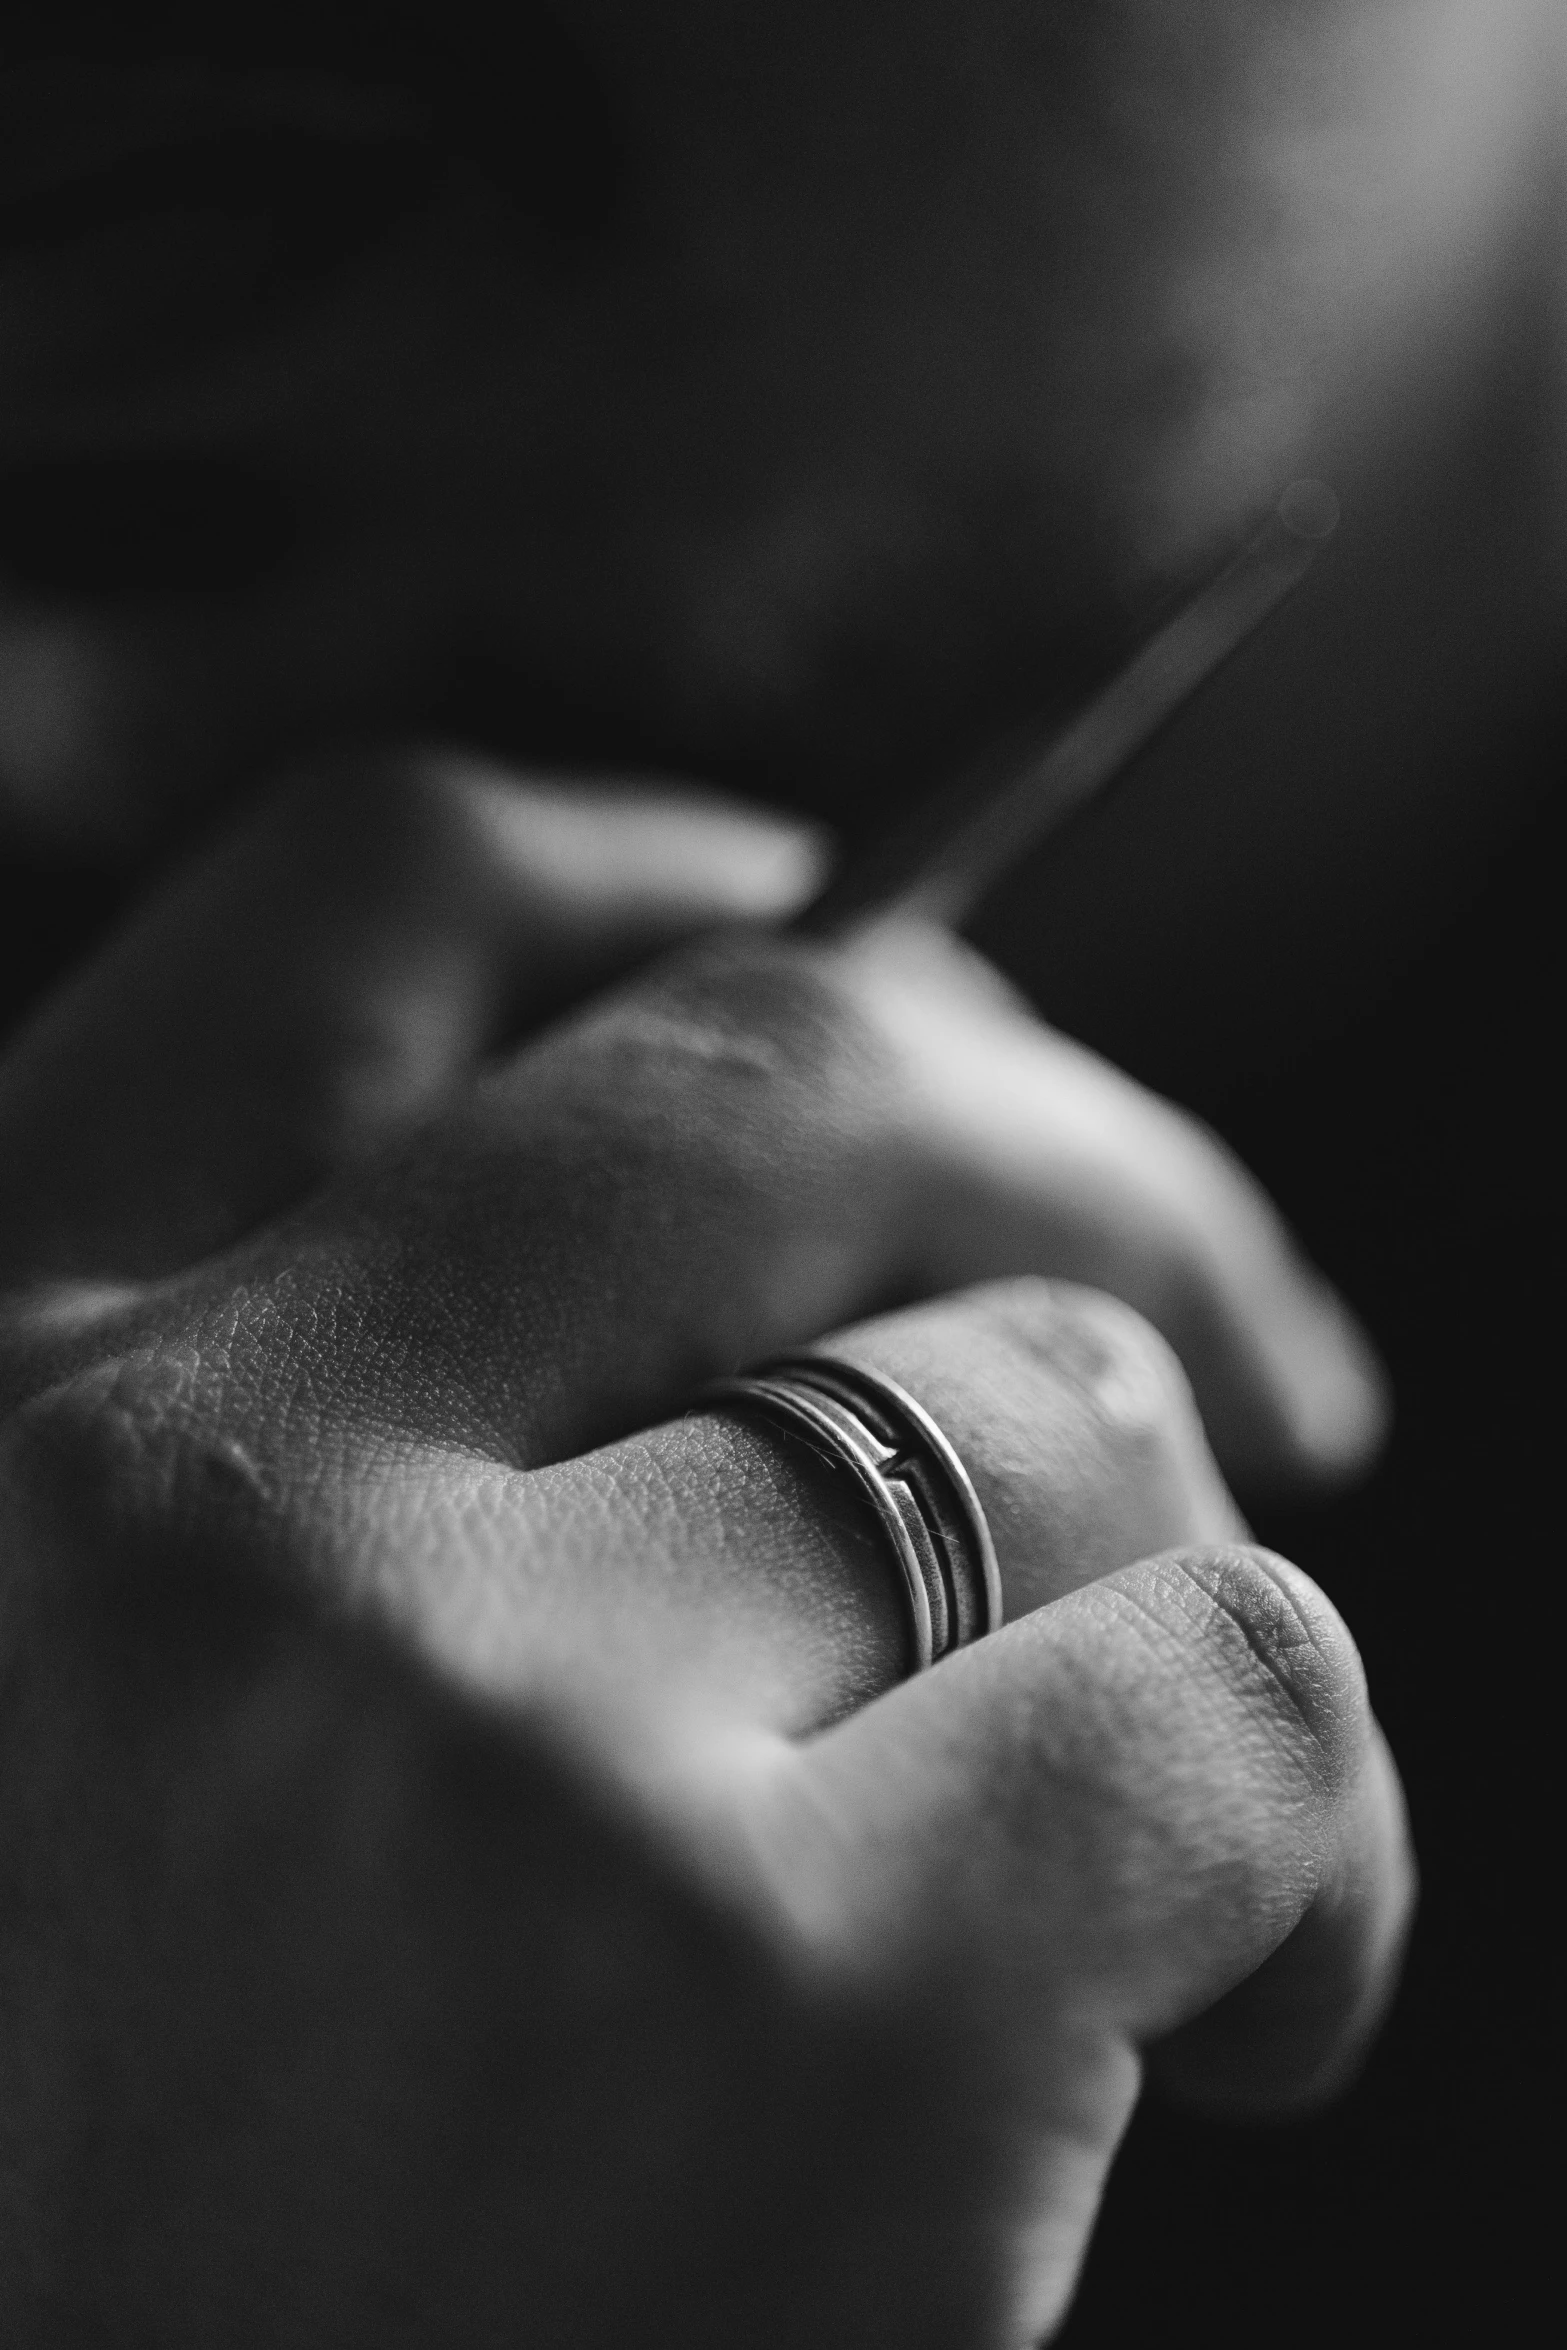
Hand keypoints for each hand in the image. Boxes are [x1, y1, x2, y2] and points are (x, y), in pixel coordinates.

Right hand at [0, 755, 1410, 2343]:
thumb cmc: (73, 2219)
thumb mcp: (53, 1727)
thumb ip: (298, 1470)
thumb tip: (722, 1309)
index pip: (376, 912)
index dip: (639, 869)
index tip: (810, 912)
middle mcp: (194, 1490)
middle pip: (800, 1077)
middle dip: (1077, 1142)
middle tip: (1232, 1313)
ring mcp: (492, 1739)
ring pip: (1068, 1399)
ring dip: (1190, 1570)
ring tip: (1180, 1833)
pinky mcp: (790, 2029)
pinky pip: (1233, 1705)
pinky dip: (1312, 1837)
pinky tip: (1243, 2018)